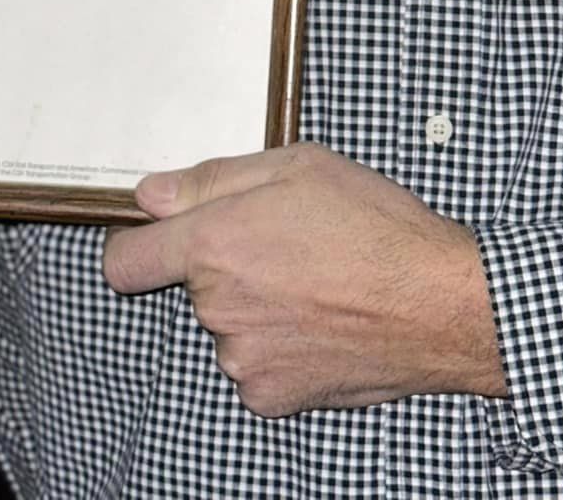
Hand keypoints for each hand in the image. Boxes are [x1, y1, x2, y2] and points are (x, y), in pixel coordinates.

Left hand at [102, 143, 506, 416]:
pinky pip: (257, 365)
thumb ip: (213, 180)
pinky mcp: (272, 397)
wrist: (438, 303)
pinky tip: (323, 323)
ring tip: (316, 283)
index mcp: (213, 243)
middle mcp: (217, 307)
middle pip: (194, 287)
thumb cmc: (376, 226)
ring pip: (229, 326)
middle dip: (227, 266)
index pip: (125, 262)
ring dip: (257, 308)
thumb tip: (151, 195)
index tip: (159, 240)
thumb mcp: (298, 166)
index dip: (136, 247)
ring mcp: (243, 359)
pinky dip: (280, 348)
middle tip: (286, 244)